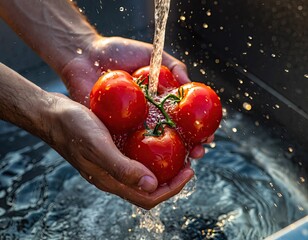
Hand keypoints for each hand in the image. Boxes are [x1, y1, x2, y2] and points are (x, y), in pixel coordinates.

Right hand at [47, 93, 193, 208]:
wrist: (53, 114)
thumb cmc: (73, 129)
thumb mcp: (98, 147)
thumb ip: (122, 168)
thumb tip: (152, 185)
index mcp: (112, 181)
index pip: (148, 197)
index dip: (171, 189)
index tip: (188, 172)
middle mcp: (115, 175)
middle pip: (150, 186)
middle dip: (173, 178)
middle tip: (188, 161)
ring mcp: (114, 161)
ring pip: (145, 170)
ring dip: (164, 164)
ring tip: (179, 150)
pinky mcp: (113, 148)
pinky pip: (137, 154)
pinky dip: (152, 150)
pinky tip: (159, 135)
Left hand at [60, 35, 207, 157]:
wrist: (84, 57)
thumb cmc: (116, 53)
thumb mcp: (150, 55)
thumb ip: (173, 66)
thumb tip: (190, 84)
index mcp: (157, 105)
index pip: (182, 123)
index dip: (196, 133)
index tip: (207, 138)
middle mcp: (145, 119)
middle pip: (171, 141)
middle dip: (187, 151)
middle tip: (197, 154)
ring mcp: (128, 128)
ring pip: (152, 152)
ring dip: (169, 162)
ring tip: (182, 165)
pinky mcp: (111, 133)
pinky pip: (128, 151)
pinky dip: (141, 161)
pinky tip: (152, 166)